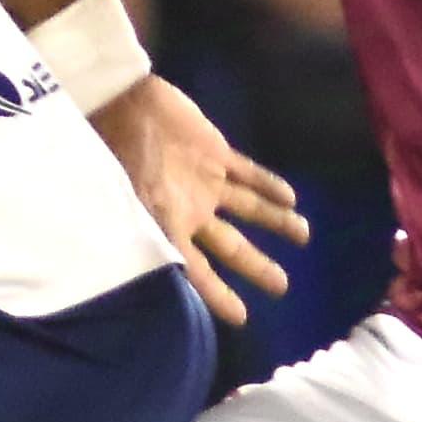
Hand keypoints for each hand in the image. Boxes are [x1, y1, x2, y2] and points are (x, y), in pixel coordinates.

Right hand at [91, 74, 307, 327]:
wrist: (123, 104)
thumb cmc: (118, 154)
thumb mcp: (131, 203)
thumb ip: (156, 234)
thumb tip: (174, 270)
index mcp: (168, 227)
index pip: (196, 270)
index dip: (217, 295)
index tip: (241, 317)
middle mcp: (190, 211)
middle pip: (231, 245)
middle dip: (257, 266)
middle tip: (281, 287)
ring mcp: (206, 182)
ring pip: (249, 208)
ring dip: (276, 222)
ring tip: (303, 234)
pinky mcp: (216, 153)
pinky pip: (248, 173)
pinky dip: (269, 185)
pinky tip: (291, 197)